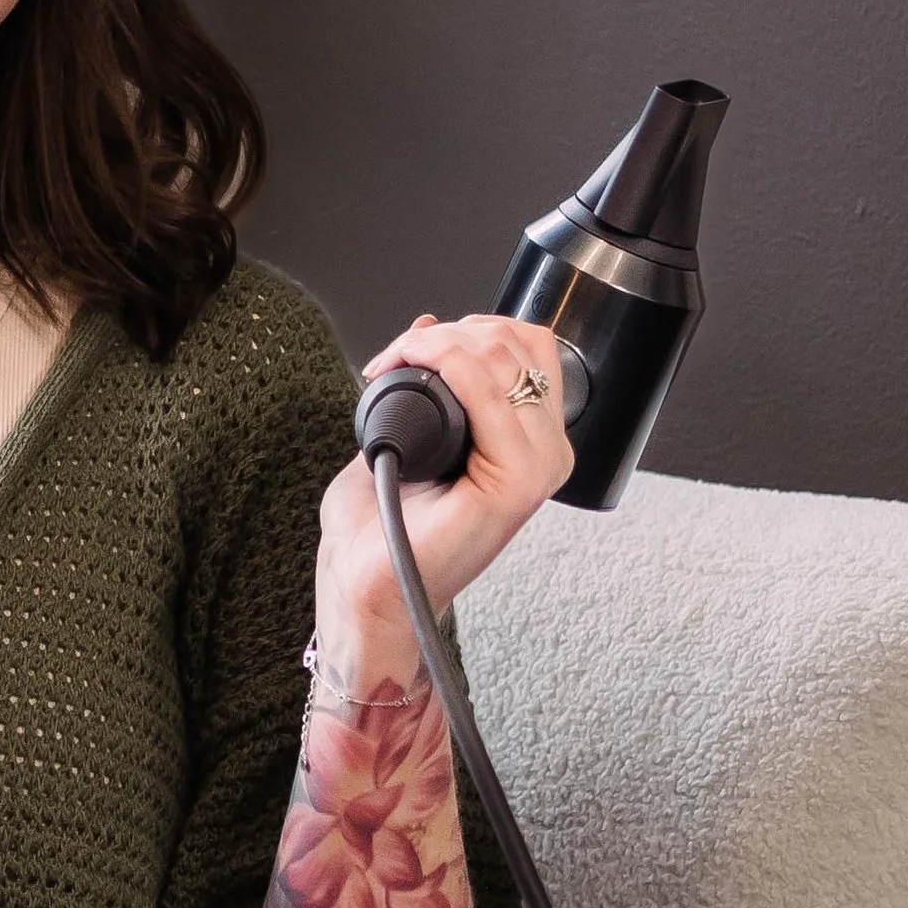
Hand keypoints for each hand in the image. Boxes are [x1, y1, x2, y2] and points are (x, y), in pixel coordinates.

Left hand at [314, 312, 573, 680]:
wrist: (362, 583)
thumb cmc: (383, 523)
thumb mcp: (411, 430)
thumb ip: (432, 381)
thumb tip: (432, 324)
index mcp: (531, 439)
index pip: (527, 345)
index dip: (469, 327)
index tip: (411, 347)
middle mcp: (544, 451)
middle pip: (517, 342)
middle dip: (448, 331)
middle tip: (394, 356)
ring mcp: (536, 468)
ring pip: (503, 358)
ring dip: (439, 342)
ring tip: (393, 365)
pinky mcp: (515, 484)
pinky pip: (488, 394)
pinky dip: (446, 363)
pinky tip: (410, 369)